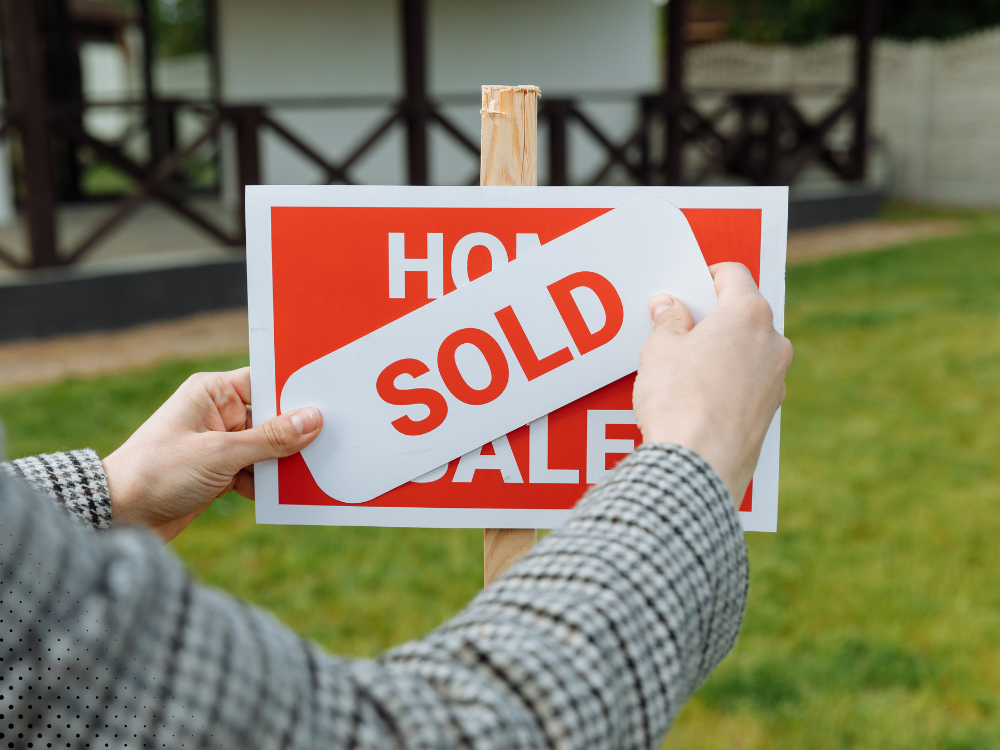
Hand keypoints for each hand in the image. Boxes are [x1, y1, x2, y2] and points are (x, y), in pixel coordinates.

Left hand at [102, 368, 321, 541]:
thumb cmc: (158, 473)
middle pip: (271, 417)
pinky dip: (268, 482)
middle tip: (331, 441)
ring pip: (267, 447)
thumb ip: (270, 439)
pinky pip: (257, 470)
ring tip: (310, 472)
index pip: (265, 381)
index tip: (330, 400)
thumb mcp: (220, 454)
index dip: (296, 391)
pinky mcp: (220, 471)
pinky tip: (283, 494)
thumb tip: (312, 419)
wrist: (118, 517)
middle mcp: (217, 413)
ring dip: (283, 462)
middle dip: (295, 433)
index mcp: (212, 392)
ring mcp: (219, 443)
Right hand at [633, 263, 792, 502]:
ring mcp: (776, 380)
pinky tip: (697, 397)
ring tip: (683, 368)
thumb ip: (668, 321)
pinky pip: (748, 383)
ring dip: (722, 351)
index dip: (706, 276)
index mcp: (748, 314)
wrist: (698, 463)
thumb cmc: (679, 400)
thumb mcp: (660, 350)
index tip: (687, 287)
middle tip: (678, 327)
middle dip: (713, 317)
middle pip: (744, 314)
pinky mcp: (769, 413)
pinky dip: (728, 382)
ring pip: (749, 351)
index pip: (734, 275)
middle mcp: (772, 342)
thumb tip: (669, 308)